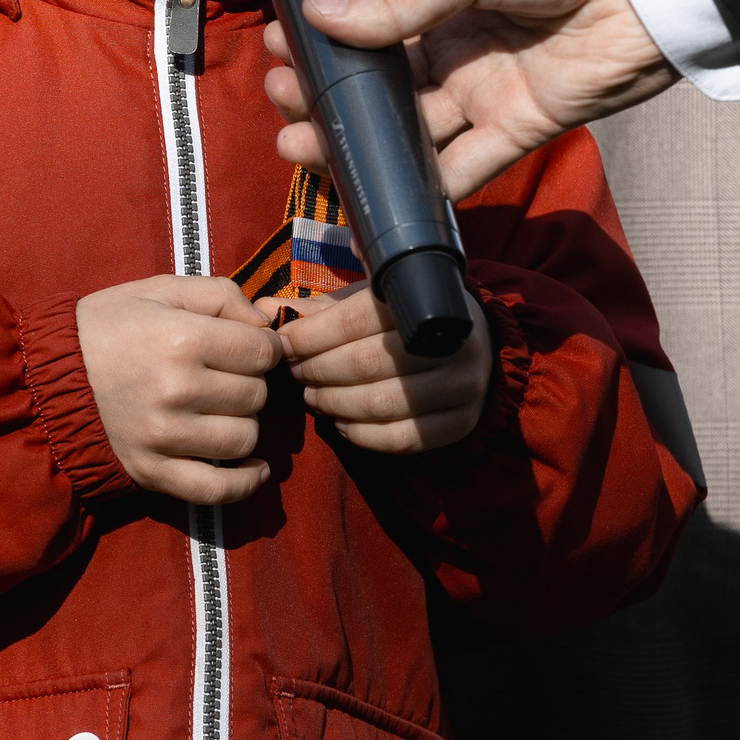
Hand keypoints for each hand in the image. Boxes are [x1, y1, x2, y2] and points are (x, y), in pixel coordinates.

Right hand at [76, 275, 282, 503]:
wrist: (45, 377)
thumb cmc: (107, 326)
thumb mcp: (159, 289)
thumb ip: (220, 295)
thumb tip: (266, 326)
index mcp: (180, 338)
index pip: (261, 352)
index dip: (263, 347)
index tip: (248, 348)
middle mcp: (175, 389)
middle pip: (255, 395)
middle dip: (249, 383)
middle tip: (225, 376)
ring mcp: (164, 436)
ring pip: (244, 439)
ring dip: (242, 424)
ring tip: (221, 410)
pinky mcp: (152, 471)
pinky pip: (216, 489)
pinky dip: (245, 483)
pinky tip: (256, 470)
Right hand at [261, 0, 675, 198]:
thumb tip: (317, 13)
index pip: (370, 26)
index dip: (325, 42)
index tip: (278, 49)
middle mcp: (460, 46)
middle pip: (383, 86)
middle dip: (331, 99)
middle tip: (284, 107)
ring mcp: (488, 90)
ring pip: (412, 131)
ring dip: (362, 145)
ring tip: (304, 149)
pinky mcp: (522, 128)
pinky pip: (466, 167)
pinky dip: (425, 188)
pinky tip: (378, 193)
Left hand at [271, 282, 491, 452]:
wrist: (474, 347)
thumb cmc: (402, 321)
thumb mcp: (367, 303)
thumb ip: (318, 309)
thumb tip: (265, 310)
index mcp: (425, 300)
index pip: (358, 319)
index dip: (313, 334)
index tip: (284, 344)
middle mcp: (450, 342)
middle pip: (367, 363)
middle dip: (319, 370)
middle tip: (297, 374)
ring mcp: (461, 386)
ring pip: (382, 403)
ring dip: (335, 403)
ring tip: (312, 398)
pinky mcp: (459, 423)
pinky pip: (402, 439)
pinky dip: (362, 435)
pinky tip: (341, 423)